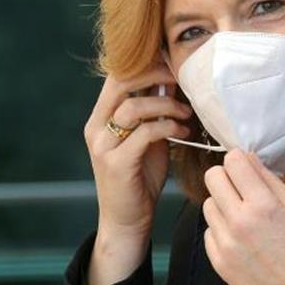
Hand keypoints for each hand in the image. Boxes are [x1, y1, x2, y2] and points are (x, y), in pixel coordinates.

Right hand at [83, 64, 193, 284]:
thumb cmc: (141, 177)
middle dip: (155, 74)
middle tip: (182, 78)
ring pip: (134, 107)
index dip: (145, 64)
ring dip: (168, 105)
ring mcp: (103, 145)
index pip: (116, 76)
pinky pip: (145, 133)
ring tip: (187, 115)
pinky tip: (184, 134)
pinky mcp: (116, 163)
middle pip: (121, 82)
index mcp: (101, 117)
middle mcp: (96, 127)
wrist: (128, 220)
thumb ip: (153, 113)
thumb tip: (174, 81)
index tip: (174, 63)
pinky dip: (168, 127)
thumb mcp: (147, 138)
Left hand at [202, 149, 284, 284]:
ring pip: (207, 203)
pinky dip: (221, 229)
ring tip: (243, 217)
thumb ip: (271, 181)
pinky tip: (241, 238)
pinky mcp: (217, 259)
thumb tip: (248, 159)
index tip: (246, 169)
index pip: (233, 161)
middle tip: (242, 189)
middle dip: (227, 177)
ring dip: (223, 204)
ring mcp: (224, 242)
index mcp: (263, 205)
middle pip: (212, 177)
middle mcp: (238, 221)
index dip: (240, 161)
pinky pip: (209, 230)